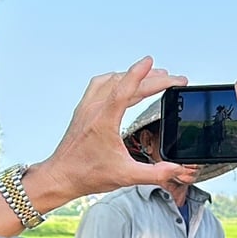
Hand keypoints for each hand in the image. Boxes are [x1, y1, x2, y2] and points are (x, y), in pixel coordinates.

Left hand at [25, 58, 197, 207]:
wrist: (60, 176)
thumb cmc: (86, 175)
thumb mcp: (126, 176)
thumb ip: (154, 173)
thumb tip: (176, 168)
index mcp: (103, 121)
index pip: (124, 89)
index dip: (139, 73)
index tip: (150, 61)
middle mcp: (93, 109)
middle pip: (124, 84)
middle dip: (151, 78)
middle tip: (172, 78)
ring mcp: (87, 108)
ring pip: (111, 81)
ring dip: (133, 77)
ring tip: (152, 76)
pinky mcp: (83, 110)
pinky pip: (100, 85)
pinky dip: (116, 80)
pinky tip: (123, 83)